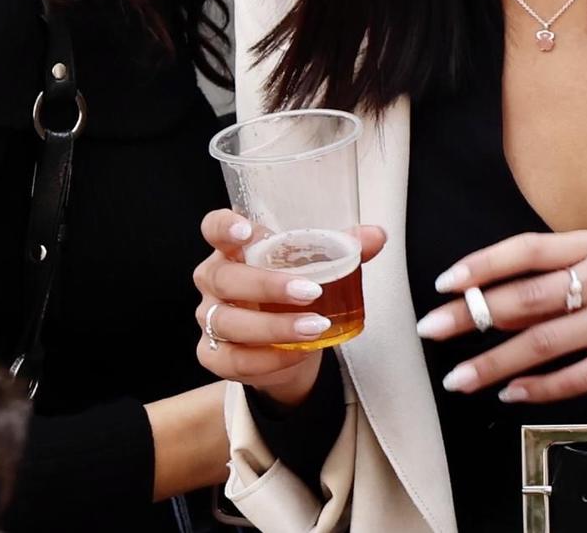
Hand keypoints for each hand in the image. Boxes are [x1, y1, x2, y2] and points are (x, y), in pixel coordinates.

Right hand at [192, 209, 387, 406]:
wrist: (284, 347)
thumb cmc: (290, 294)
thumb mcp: (314, 267)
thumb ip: (343, 248)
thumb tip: (377, 236)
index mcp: (233, 249)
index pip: (214, 228)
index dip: (224, 227)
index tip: (246, 232)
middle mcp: (214, 280)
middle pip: (225, 278)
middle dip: (267, 285)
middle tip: (310, 292)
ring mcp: (209, 318)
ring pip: (228, 322)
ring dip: (273, 327)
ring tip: (314, 327)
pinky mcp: (213, 355)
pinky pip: (234, 359)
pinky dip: (268, 359)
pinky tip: (297, 354)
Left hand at [415, 230, 586, 404]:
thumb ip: (561, 267)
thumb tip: (495, 295)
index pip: (527, 250)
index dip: (482, 264)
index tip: (443, 282)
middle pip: (525, 298)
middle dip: (471, 315)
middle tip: (431, 329)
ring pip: (542, 343)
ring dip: (493, 362)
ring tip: (457, 377)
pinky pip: (575, 378)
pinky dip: (539, 388)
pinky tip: (510, 394)